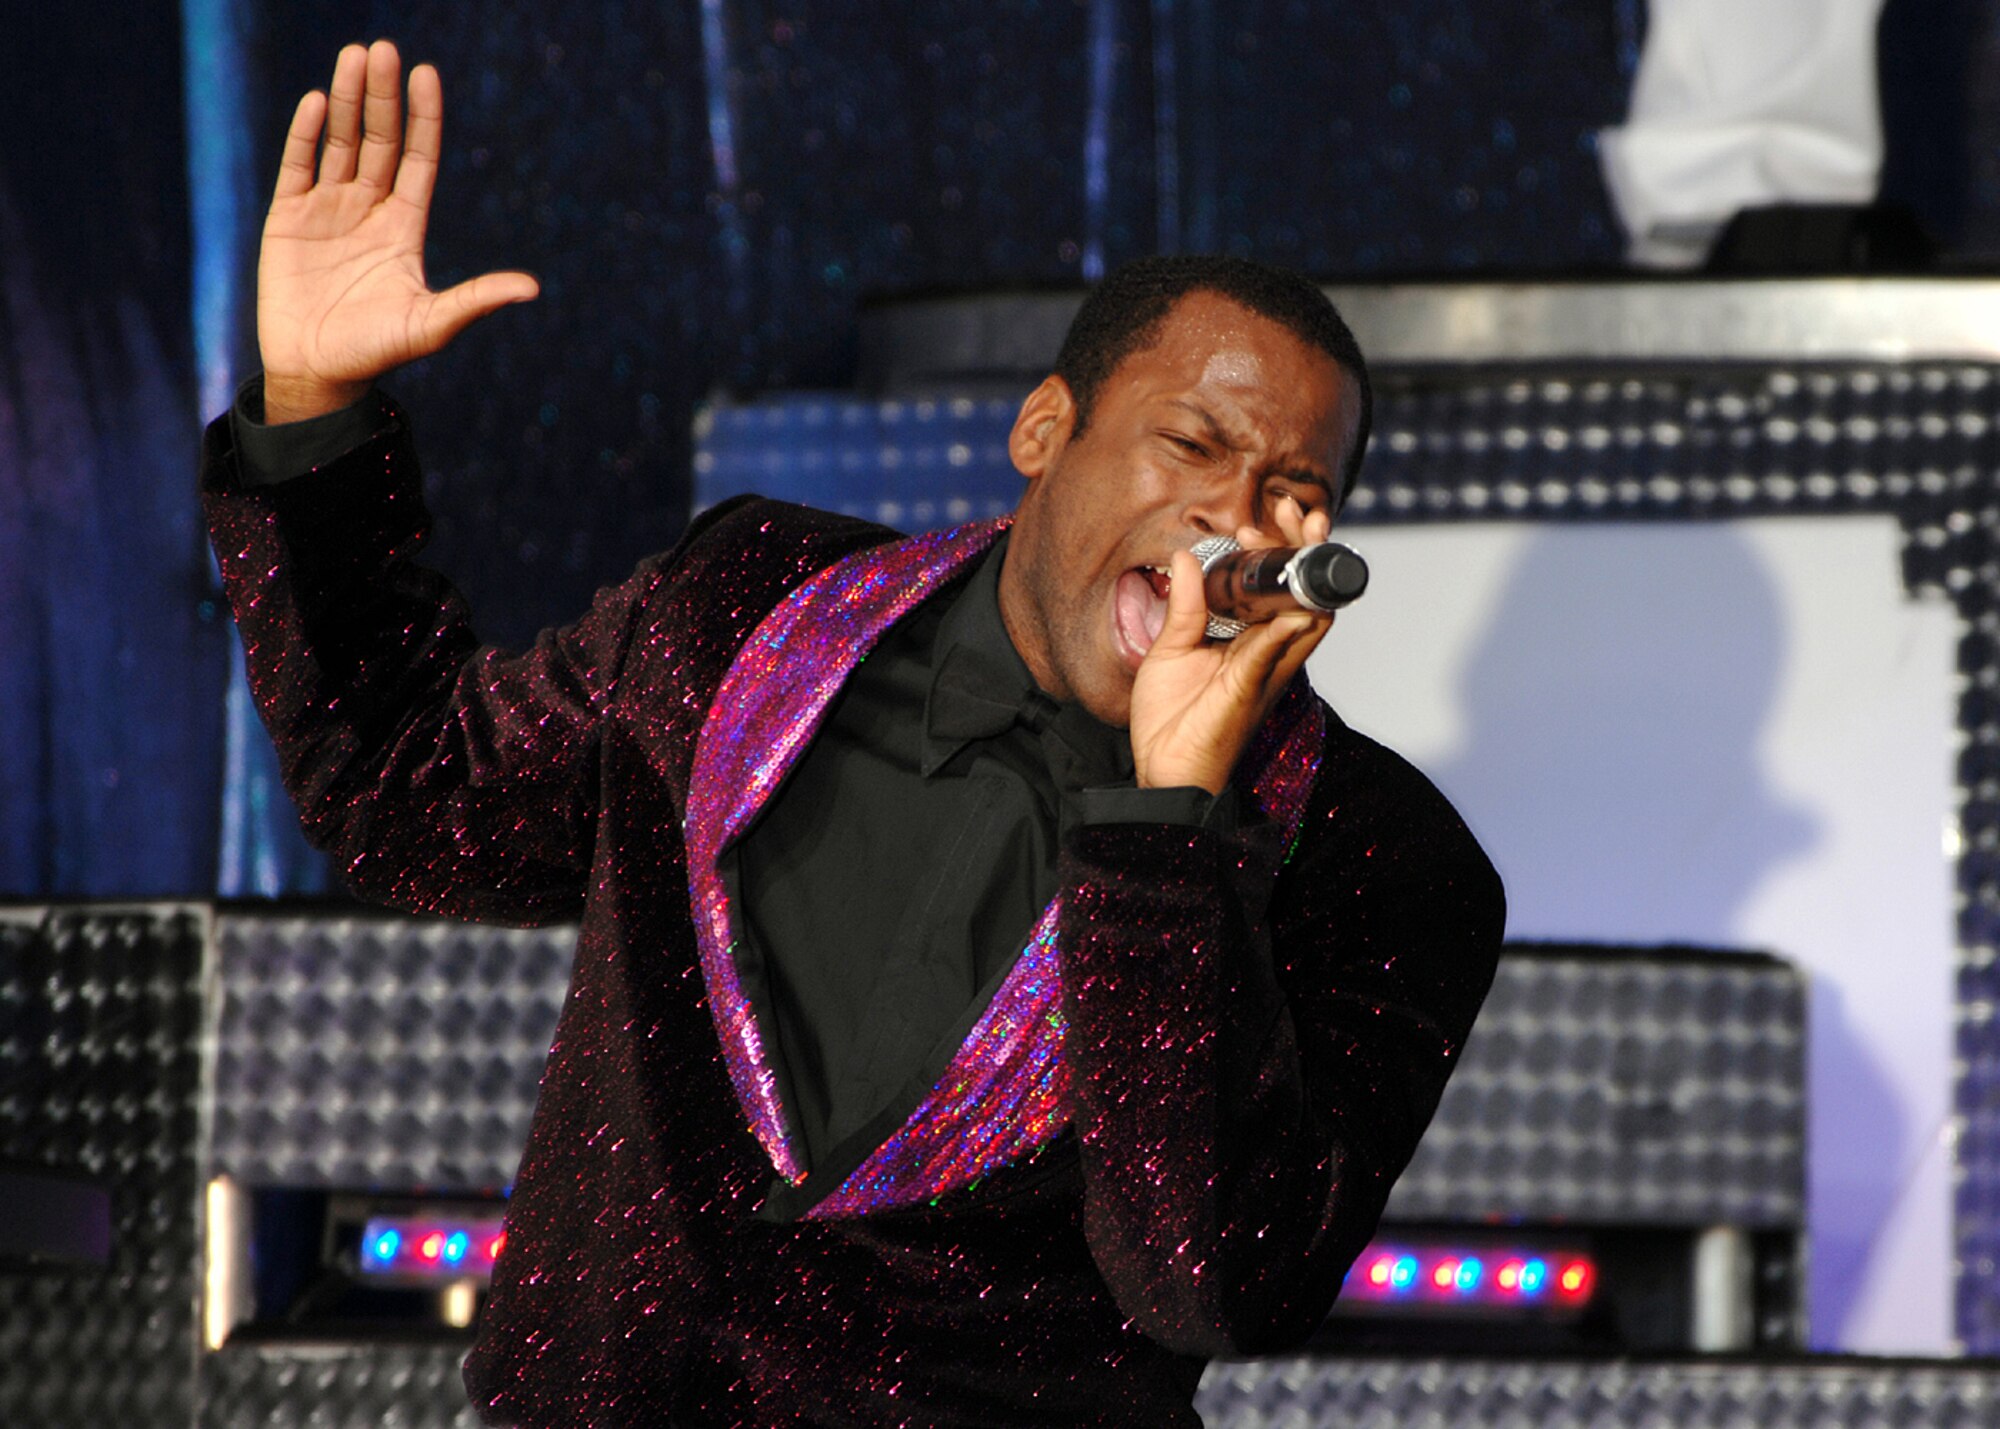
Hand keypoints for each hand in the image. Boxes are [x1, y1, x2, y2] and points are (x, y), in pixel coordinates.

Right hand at [257, 40, 538, 421]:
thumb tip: (533, 289)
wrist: (317, 374)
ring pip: (340, 143)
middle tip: (384, 49)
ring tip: (354, 56)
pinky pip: (298, 166)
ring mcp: (328, 210)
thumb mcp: (432, 324)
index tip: (426, 73)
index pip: (419, 159)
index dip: (424, 118)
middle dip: (383, 96)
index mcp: (405, 226)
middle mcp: (369, 209)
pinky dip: (306, 134)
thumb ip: (476, 300)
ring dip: (346, 100)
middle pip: (380, 140)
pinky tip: (316, 102)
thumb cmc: (377, 352)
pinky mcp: (288, 218)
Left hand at [1129, 501, 1335, 794]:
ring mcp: (1264, 672)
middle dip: (1305, 549)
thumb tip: (1185, 556)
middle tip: (1299, 511)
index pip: (1275, 588)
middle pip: (1301, 594)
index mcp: (1248, 642)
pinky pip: (1272, 653)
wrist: (1163, 771)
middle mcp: (1266, 654)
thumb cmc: (1172, 719)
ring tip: (1304, 533)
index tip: (1266, 515)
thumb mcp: (1170, 649)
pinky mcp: (1249, 691)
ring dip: (1304, 574)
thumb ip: (1184, 605)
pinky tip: (1286, 599)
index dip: (1279, 550)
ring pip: (1303, 617)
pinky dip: (1282, 626)